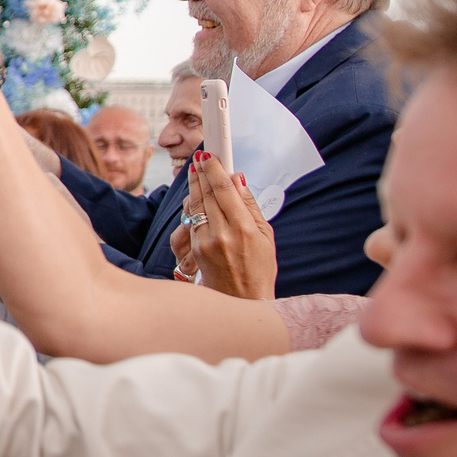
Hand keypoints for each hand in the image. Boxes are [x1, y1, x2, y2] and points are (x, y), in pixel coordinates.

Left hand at [186, 150, 275, 299]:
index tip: (210, 156)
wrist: (242, 299)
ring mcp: (205, 242)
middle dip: (201, 174)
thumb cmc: (260, 268)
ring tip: (195, 172)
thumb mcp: (266, 236)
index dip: (215, 170)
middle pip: (206, 195)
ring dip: (193, 187)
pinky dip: (192, 206)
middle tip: (199, 158)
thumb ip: (250, 205)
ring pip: (195, 206)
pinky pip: (191, 221)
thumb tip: (238, 180)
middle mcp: (221, 234)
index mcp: (243, 229)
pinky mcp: (195, 249)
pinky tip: (194, 196)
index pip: (224, 190)